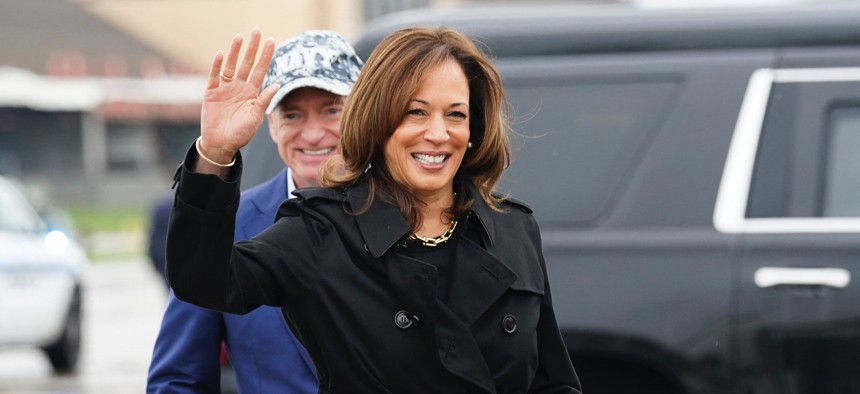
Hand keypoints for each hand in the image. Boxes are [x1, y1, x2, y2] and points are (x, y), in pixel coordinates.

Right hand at [198, 28, 278, 164]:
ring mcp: (225, 88)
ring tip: (240, 37)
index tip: (272, 41)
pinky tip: (220, 54)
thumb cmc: (241, 133)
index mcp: (252, 93)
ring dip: (234, 52)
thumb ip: (264, 101)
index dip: (266, 56)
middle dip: (252, 48)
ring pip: (230, 66)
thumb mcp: (255, 117)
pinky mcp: (211, 93)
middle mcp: (239, 87)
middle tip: (257, 31)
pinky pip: (214, 76)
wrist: (221, 144)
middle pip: (247, 63)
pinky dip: (216, 66)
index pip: (261, 70)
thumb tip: (277, 85)